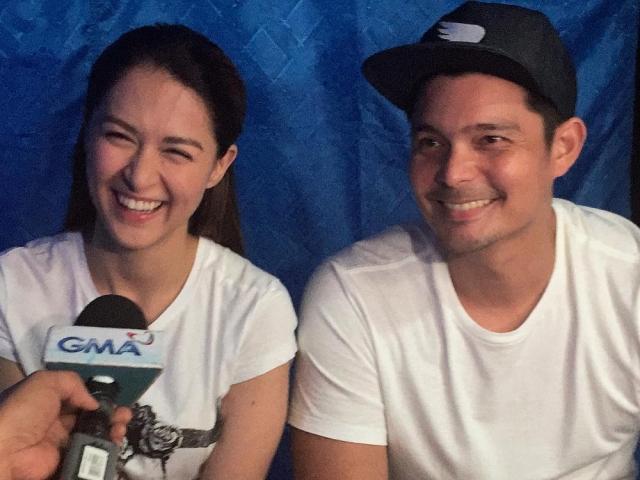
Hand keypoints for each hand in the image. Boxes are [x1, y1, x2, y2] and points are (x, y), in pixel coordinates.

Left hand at [0, 370, 131, 479]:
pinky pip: (94, 452)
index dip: (96, 395)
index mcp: (48, 402)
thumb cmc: (24, 412)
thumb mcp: (45, 382)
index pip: (78, 397)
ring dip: (114, 427)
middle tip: (123, 413)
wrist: (8, 452)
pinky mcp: (70, 460)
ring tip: (122, 424)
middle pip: (91, 416)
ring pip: (96, 433)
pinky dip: (109, 446)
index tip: (112, 396)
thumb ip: (72, 382)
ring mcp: (65, 443)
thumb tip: (93, 402)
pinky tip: (117, 438)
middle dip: (111, 412)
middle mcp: (57, 423)